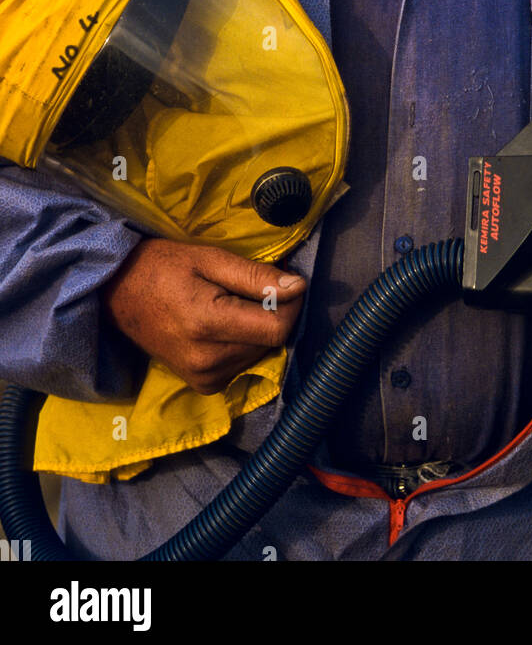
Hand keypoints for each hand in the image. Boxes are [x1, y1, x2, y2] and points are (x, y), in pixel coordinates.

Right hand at [101, 238, 306, 394]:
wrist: (119, 294)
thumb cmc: (164, 267)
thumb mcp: (210, 259)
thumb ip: (255, 277)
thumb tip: (299, 287)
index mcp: (208, 325)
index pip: (277, 329)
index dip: (291, 304)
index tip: (285, 283)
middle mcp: (208, 361)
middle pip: (271, 342)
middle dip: (274, 314)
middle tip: (251, 289)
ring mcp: (204, 377)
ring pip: (260, 354)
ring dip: (258, 329)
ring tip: (231, 305)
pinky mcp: (203, 385)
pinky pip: (243, 364)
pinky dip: (243, 344)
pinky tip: (224, 326)